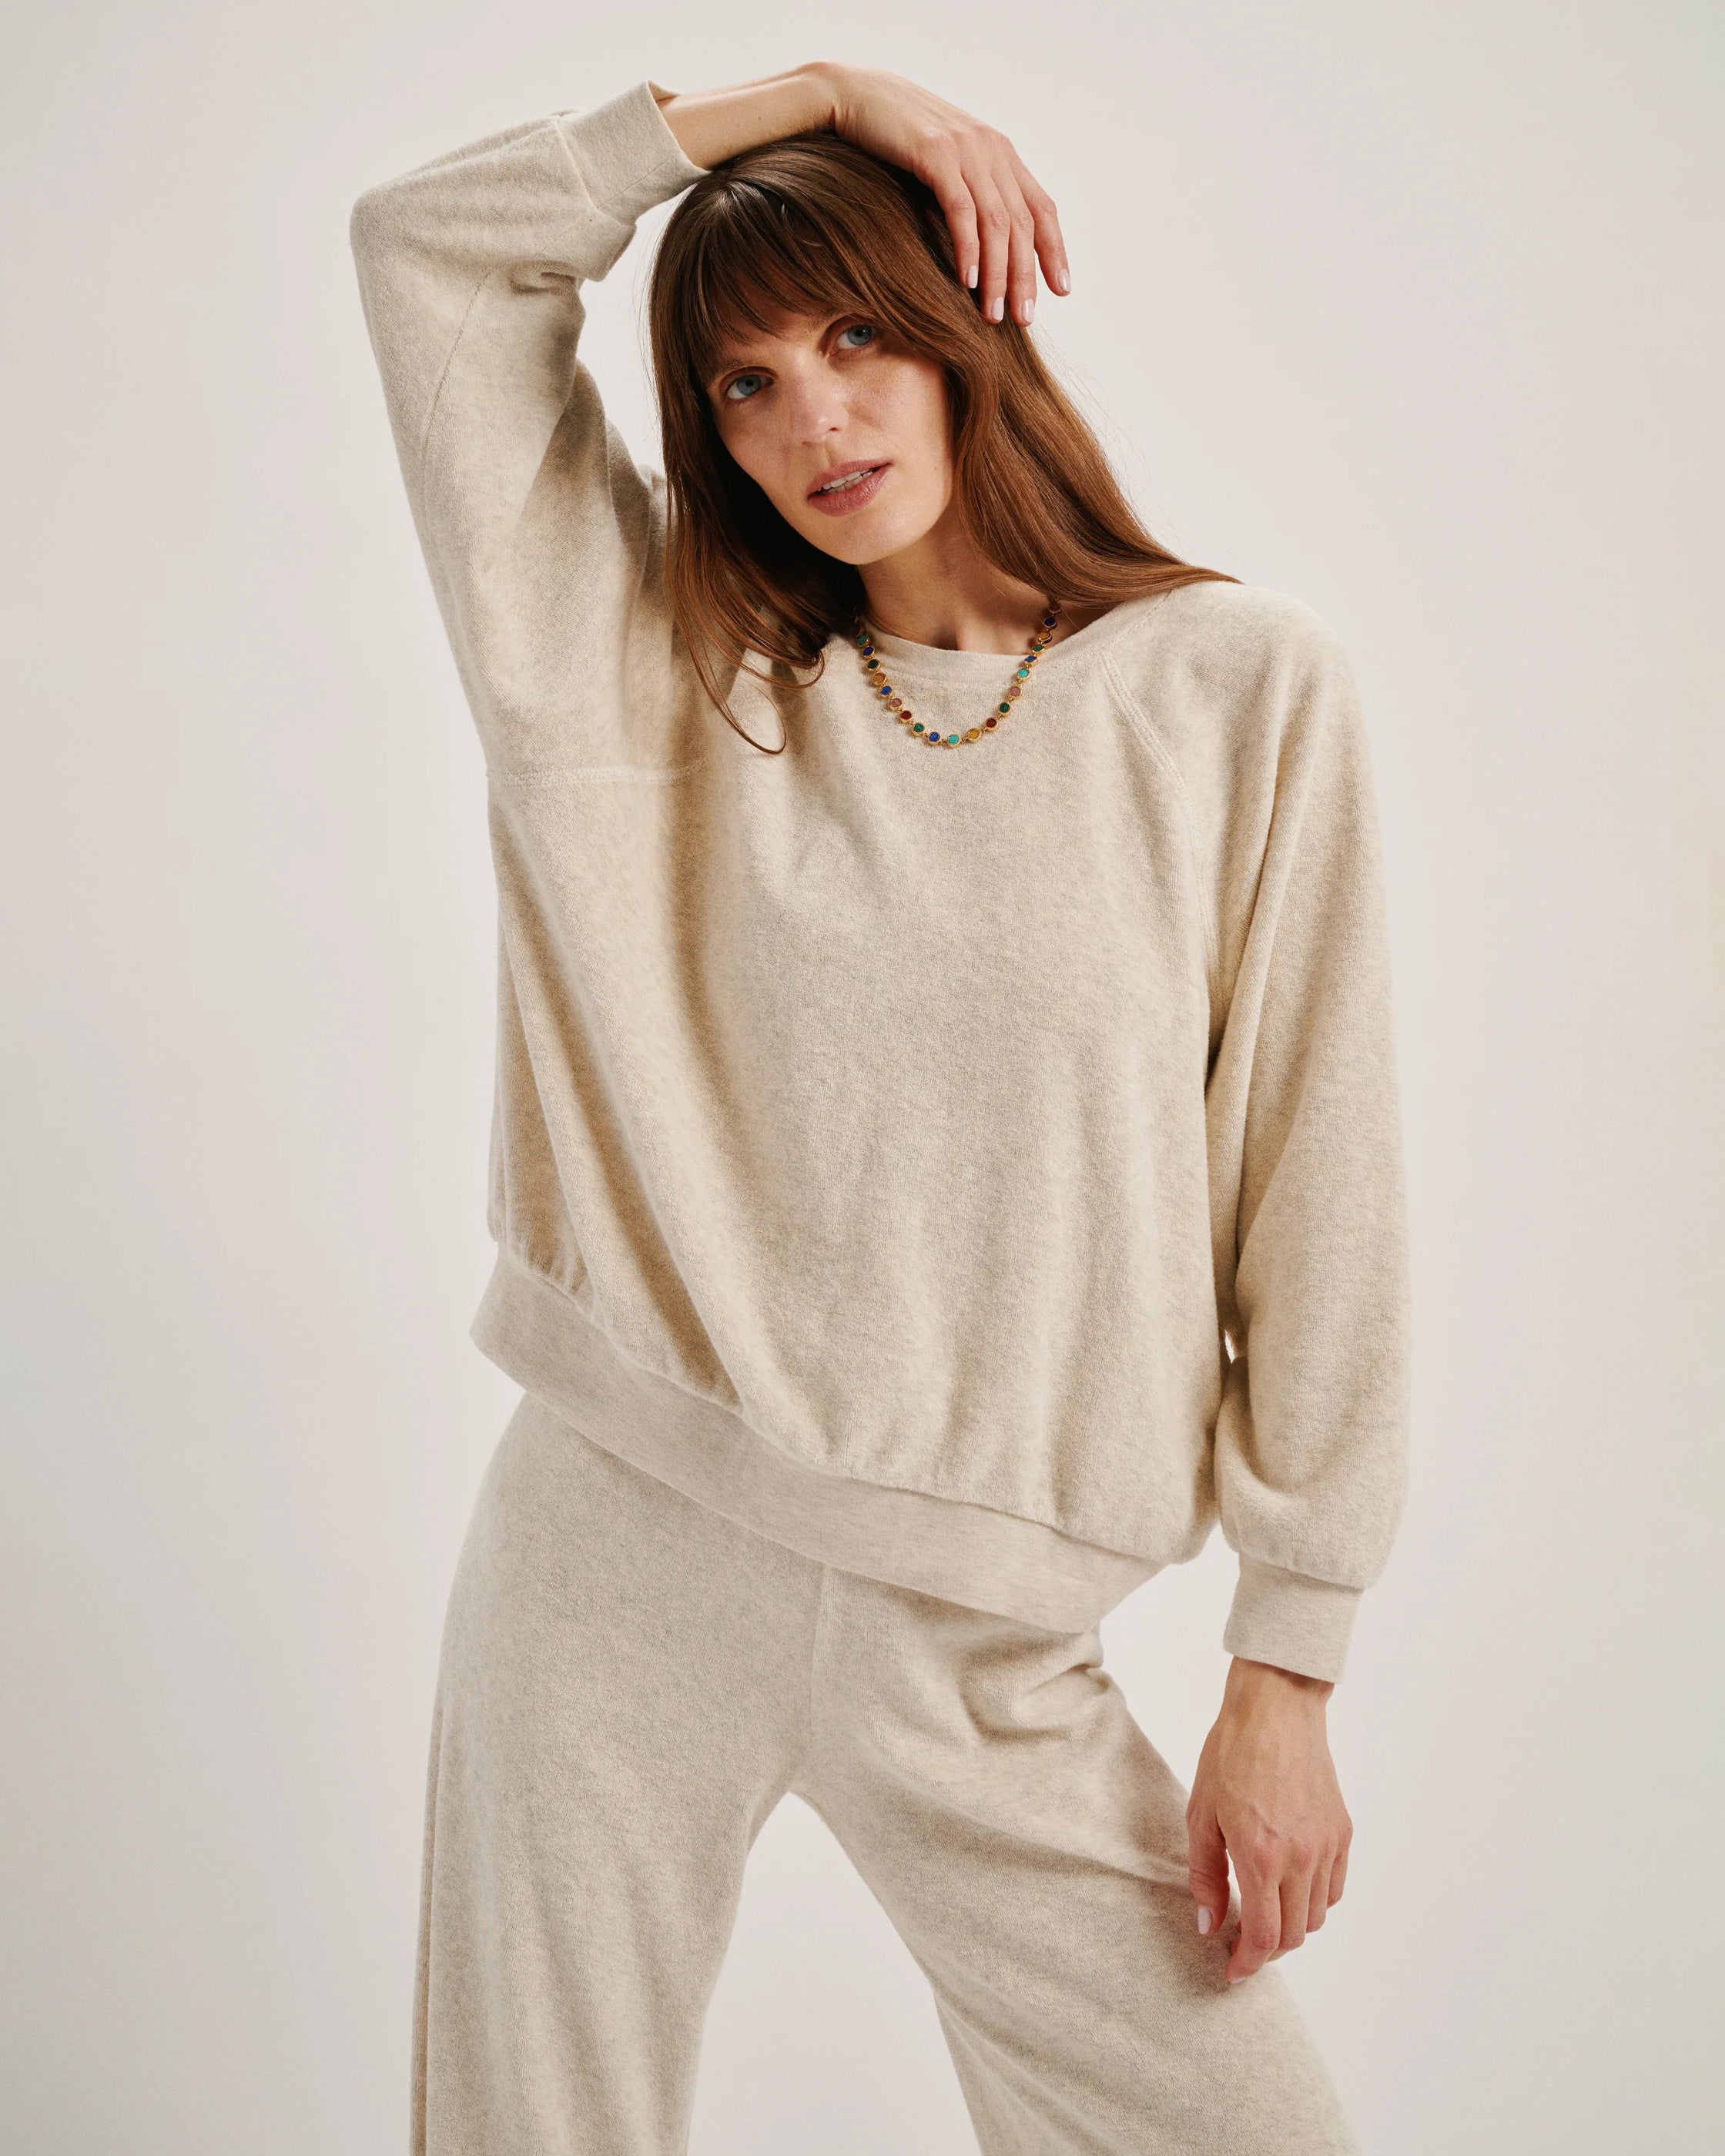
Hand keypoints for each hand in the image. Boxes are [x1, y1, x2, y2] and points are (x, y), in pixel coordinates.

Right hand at [816, 61, 1070, 326]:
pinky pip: (961, 209)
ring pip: (996, 222)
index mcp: (999, 153)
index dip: (1054, 251)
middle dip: (1026, 275)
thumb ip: (970, 189)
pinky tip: (968, 281)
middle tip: (1024, 318)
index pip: (1041, 208)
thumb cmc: (895, 138)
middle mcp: (990, 149)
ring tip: (993, 314)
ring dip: (998, 273)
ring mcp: (964, 149)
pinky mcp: (934, 153)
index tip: (1060, 290)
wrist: (855, 95)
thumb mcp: (945, 163)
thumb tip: (984, 239)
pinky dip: (968, 248)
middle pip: (1022, 223)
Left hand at [1186, 1656, 1351, 1982]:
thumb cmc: (1231, 1755)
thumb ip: (1205, 1877)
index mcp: (1261, 1856)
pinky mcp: (1342, 1833)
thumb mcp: (1201, 1815)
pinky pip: (1333, 1889)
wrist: (1275, 1710)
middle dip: (1266, 1949)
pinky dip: (1313, 1901)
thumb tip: (1209, 1926)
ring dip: (1290, 1926)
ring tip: (1264, 1910)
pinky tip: (1290, 1885)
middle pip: (1292, 1935)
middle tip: (1242, 1941)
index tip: (1232, 1971)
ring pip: (1316, 1917)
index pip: (1263, 1937)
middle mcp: (1301, 1858)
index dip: (1247, 1964)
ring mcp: (1327, 1846)